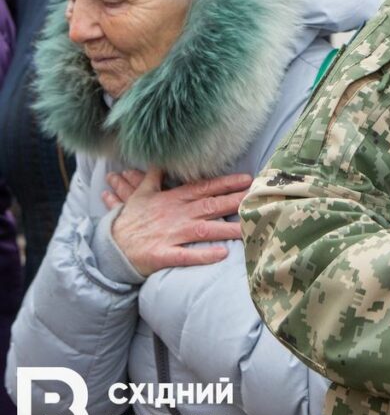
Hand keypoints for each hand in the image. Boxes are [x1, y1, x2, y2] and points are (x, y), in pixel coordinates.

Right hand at [109, 167, 253, 276]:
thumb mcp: (142, 193)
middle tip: (256, 197)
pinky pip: (186, 255)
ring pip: (203, 230)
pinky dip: (203, 255)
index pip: (204, 188)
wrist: (107, 246)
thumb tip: (162, 159)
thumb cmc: (129, 220)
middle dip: (234, 201)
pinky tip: (222, 254)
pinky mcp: (163, 254)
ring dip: (226, 229)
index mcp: (173, 199)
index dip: (226, 183)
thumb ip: (155, 176)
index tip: (246, 179)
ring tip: (247, 229)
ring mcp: (170, 234)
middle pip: (209, 205)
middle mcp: (175, 215)